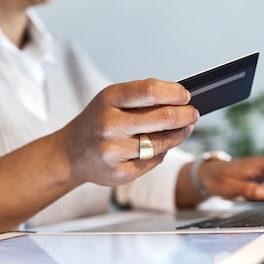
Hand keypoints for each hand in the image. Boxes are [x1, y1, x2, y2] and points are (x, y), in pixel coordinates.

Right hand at [62, 78, 199, 186]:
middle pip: (162, 118)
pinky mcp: (119, 172)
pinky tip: (159, 146)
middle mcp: (109, 124)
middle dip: (185, 115)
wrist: (70, 153)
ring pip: (162, 143)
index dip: (174, 92)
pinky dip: (160, 153)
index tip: (186, 95)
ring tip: (183, 128)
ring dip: (179, 135)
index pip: (149, 90)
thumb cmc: (98, 121)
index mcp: (108, 99)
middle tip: (193, 113)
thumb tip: (181, 99)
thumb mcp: (111, 100)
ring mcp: (114, 151)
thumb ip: (142, 97)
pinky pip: (153, 162)